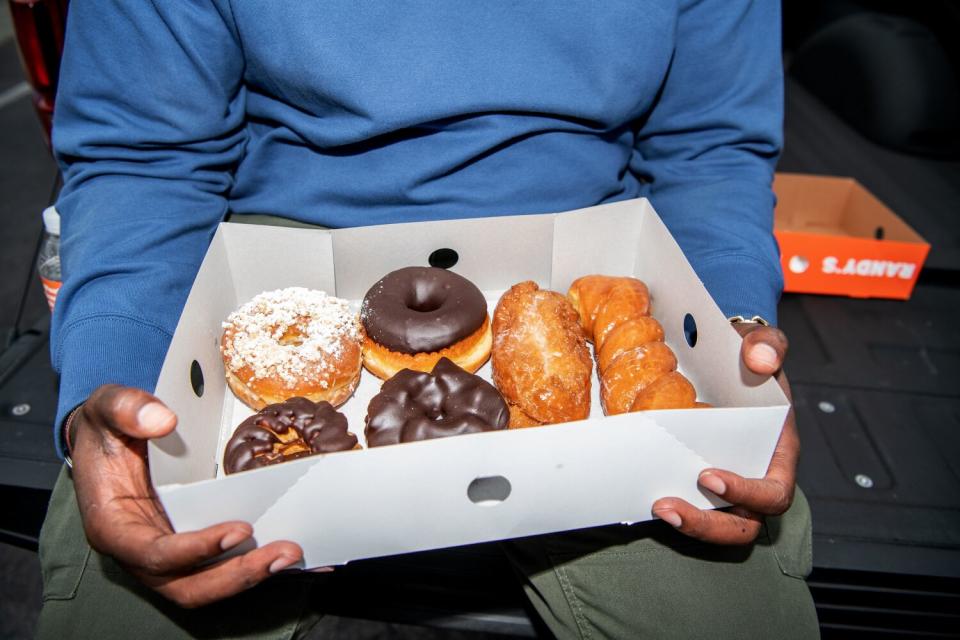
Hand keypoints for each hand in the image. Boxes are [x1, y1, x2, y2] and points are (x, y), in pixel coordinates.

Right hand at [69, 384, 303, 607]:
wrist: (110, 440)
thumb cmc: (106, 431)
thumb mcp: (105, 408)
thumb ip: (126, 409)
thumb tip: (162, 420)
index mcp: (115, 526)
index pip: (154, 554)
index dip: (195, 549)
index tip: (237, 530)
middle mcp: (142, 551)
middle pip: (188, 586)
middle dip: (236, 575)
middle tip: (282, 554)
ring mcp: (169, 556)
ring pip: (208, 585)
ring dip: (251, 575)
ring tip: (292, 553)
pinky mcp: (191, 550)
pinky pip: (223, 568)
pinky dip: (256, 567)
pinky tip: (290, 558)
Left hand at [651, 324, 797, 543]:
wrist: (724, 362)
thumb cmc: (748, 359)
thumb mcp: (761, 343)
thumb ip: (768, 344)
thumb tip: (761, 359)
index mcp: (778, 455)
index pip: (773, 493)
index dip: (746, 493)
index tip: (708, 476)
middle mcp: (755, 479)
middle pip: (743, 526)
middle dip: (707, 524)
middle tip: (666, 507)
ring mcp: (728, 488)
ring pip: (717, 526)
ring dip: (688, 524)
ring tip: (655, 506)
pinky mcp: (699, 486)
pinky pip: (692, 508)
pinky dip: (672, 510)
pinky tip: (642, 496)